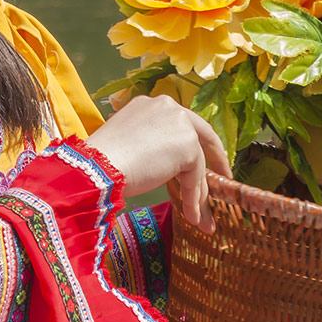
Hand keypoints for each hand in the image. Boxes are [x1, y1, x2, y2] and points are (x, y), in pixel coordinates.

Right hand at [86, 95, 230, 233]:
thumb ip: (154, 148)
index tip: (204, 162)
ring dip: (198, 192)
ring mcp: (179, 122)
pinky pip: (195, 177)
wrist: (97, 167)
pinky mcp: (187, 144)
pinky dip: (194, 199)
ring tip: (199, 217)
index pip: (182, 124)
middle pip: (201, 134)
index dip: (195, 144)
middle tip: (224, 180)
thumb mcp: (131, 146)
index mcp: (151, 105)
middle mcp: (168, 106)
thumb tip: (171, 171)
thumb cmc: (102, 163)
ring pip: (197, 161)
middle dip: (215, 161)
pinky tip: (190, 217)